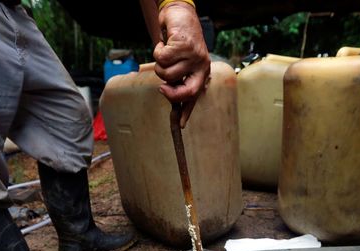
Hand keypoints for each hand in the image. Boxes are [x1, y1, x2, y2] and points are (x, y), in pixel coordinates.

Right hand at [153, 2, 210, 126]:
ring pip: (167, 73)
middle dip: (170, 92)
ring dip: (160, 64)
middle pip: (184, 91)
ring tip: (166, 53)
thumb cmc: (179, 42)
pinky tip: (165, 43)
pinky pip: (162, 58)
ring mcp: (194, 56)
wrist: (181, 16)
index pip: (194, 96)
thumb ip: (179, 78)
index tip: (181, 125)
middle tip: (162, 88)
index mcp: (202, 73)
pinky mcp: (184, 45)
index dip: (187, 111)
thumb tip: (169, 96)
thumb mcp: (182, 63)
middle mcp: (201, 66)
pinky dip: (158, 50)